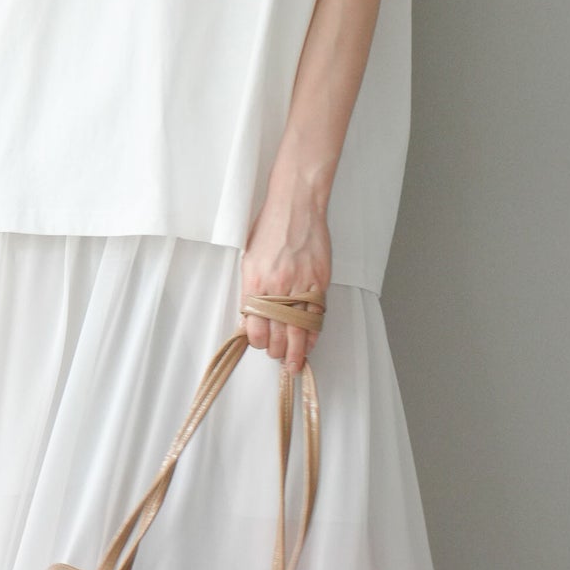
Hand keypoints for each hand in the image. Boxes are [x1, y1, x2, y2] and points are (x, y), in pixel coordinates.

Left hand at [240, 199, 330, 375]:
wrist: (296, 205)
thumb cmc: (270, 228)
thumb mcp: (250, 259)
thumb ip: (251, 289)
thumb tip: (250, 318)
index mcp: (255, 281)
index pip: (254, 326)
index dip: (257, 342)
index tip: (260, 345)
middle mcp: (277, 286)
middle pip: (277, 333)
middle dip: (277, 352)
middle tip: (279, 359)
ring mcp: (300, 284)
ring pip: (299, 329)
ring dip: (296, 351)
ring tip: (294, 364)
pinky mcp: (319, 280)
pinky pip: (317, 315)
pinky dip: (313, 332)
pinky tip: (310, 342)